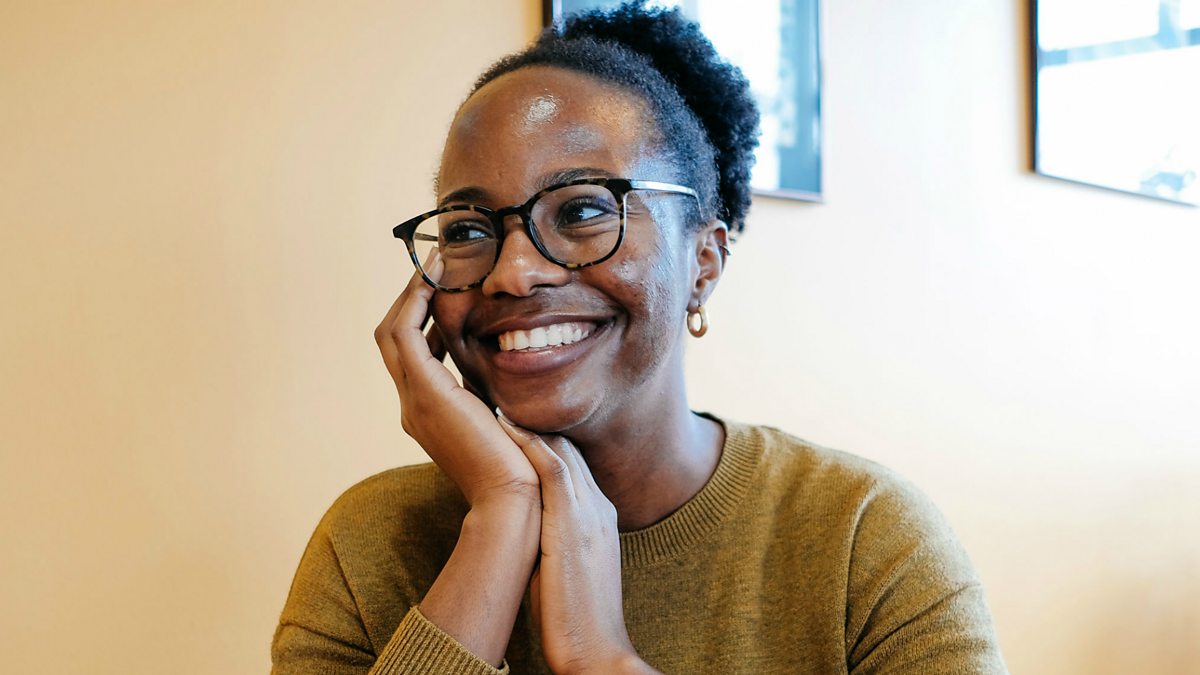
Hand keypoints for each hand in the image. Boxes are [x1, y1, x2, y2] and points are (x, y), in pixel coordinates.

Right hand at [375, 252, 537, 506]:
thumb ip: (495, 397)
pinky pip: (406, 333)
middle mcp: (412, 406)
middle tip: (435, 264)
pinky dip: (416, 302)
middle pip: (393, 338)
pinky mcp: (424, 393)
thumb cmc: (519, 468)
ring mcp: (413, 400)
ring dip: (412, 292)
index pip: (412, 354)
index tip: (446, 288)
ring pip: (394, 331)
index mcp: (428, 414)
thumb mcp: (503, 422)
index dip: (423, 318)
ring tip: (437, 263)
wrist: (512, 498)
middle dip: (412, 298)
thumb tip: (512, 372)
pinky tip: (438, 279)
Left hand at [497, 415, 659, 674]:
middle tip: (501, 398)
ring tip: (498, 399)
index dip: (545, 440)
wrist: (598, 650)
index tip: (516, 423)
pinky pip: (553, 468)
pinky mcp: (574, 522)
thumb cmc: (576, 620)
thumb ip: (554, 542)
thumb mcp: (567, 569)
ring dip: (529, 423)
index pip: (574, 464)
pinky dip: (530, 442)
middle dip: (538, 423)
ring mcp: (590, 511)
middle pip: (571, 447)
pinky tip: (505, 424)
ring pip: (562, 448)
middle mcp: (599, 506)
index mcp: (601, 517)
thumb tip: (526, 533)